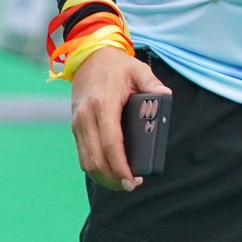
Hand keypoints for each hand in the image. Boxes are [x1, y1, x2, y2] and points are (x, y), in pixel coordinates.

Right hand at [70, 47, 169, 191]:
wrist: (88, 55)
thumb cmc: (116, 65)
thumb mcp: (138, 69)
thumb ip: (152, 83)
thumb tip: (165, 97)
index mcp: (102, 105)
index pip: (110, 143)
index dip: (120, 166)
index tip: (132, 180)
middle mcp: (85, 116)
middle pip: (96, 158)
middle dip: (113, 177)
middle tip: (131, 186)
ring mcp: (77, 122)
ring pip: (86, 160)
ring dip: (102, 177)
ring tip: (121, 184)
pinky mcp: (75, 126)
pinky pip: (82, 154)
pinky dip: (94, 168)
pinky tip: (108, 174)